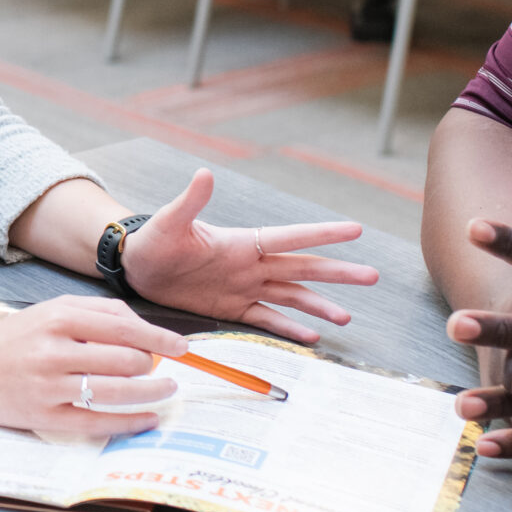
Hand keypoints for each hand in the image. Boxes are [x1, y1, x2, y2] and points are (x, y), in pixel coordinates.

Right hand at [0, 295, 186, 437]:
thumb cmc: (14, 337)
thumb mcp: (52, 309)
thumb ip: (99, 312)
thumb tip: (146, 327)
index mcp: (60, 318)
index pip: (125, 327)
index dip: (159, 338)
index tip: (182, 346)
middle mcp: (55, 351)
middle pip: (125, 360)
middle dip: (151, 366)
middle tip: (158, 369)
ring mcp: (49, 387)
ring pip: (116, 391)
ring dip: (150, 393)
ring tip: (166, 391)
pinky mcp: (43, 417)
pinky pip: (96, 423)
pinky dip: (128, 422)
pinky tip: (147, 419)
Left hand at [119, 168, 376, 343]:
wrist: (138, 269)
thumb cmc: (154, 241)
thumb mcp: (170, 222)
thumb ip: (191, 202)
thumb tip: (204, 174)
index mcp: (243, 242)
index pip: (291, 238)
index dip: (322, 234)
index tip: (355, 230)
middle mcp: (251, 265)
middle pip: (303, 269)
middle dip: (337, 273)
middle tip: (372, 276)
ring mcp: (245, 288)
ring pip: (292, 296)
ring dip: (319, 305)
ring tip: (348, 317)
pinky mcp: (232, 309)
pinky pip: (267, 319)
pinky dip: (289, 328)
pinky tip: (312, 337)